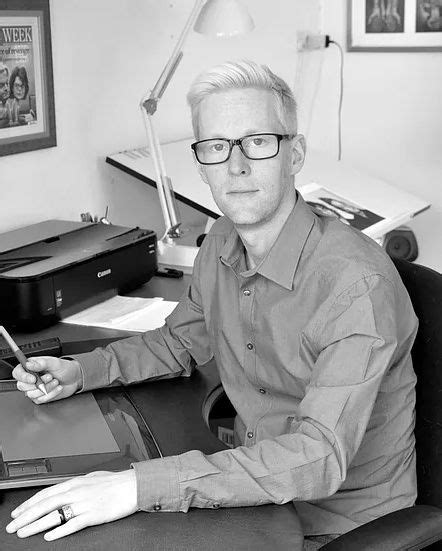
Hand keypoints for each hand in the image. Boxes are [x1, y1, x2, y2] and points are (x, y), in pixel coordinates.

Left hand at [6, 470, 137, 540]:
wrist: (133, 486)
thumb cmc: (115, 482)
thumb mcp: (91, 478)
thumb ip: (76, 484)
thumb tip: (63, 490)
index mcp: (75, 483)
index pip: (46, 493)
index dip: (29, 503)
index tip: (17, 512)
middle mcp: (77, 492)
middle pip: (45, 505)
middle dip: (25, 516)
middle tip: (12, 526)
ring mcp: (84, 504)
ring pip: (54, 515)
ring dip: (36, 525)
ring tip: (24, 532)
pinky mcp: (93, 515)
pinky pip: (72, 524)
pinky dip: (59, 531)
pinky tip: (49, 537)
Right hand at [12, 356, 81, 403]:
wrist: (75, 378)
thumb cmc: (65, 368)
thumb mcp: (55, 362)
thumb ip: (42, 363)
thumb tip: (29, 364)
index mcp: (31, 367)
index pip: (17, 373)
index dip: (23, 377)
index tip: (33, 379)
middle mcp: (31, 378)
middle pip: (22, 386)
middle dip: (38, 383)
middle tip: (50, 377)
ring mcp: (35, 389)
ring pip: (31, 394)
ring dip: (46, 388)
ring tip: (56, 381)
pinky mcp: (40, 397)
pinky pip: (40, 400)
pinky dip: (51, 394)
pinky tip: (57, 388)